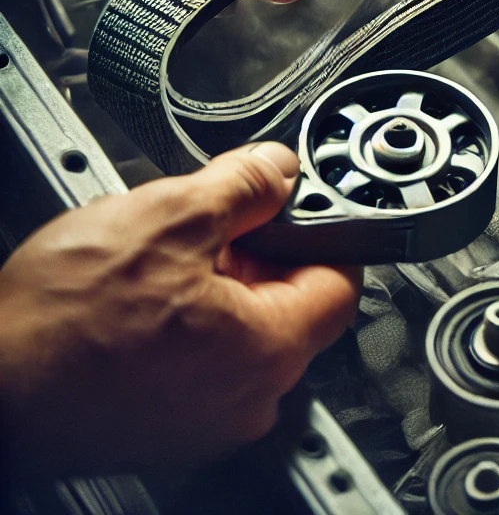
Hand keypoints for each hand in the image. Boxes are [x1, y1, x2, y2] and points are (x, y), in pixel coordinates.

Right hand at [0, 142, 359, 476]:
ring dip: (220, 286)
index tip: (296, 207)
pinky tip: (144, 300)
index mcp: (270, 350)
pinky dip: (191, 323)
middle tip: (214, 226)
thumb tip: (280, 169)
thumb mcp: (171, 217)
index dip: (320, 231)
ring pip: (246, 330)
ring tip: (165, 263)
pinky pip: (208, 360)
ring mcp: (210, 420)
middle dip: (259, 254)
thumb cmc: (61, 322)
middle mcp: (252, 398)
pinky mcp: (170, 425)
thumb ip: (245, 186)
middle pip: (292, 303)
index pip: (341, 280)